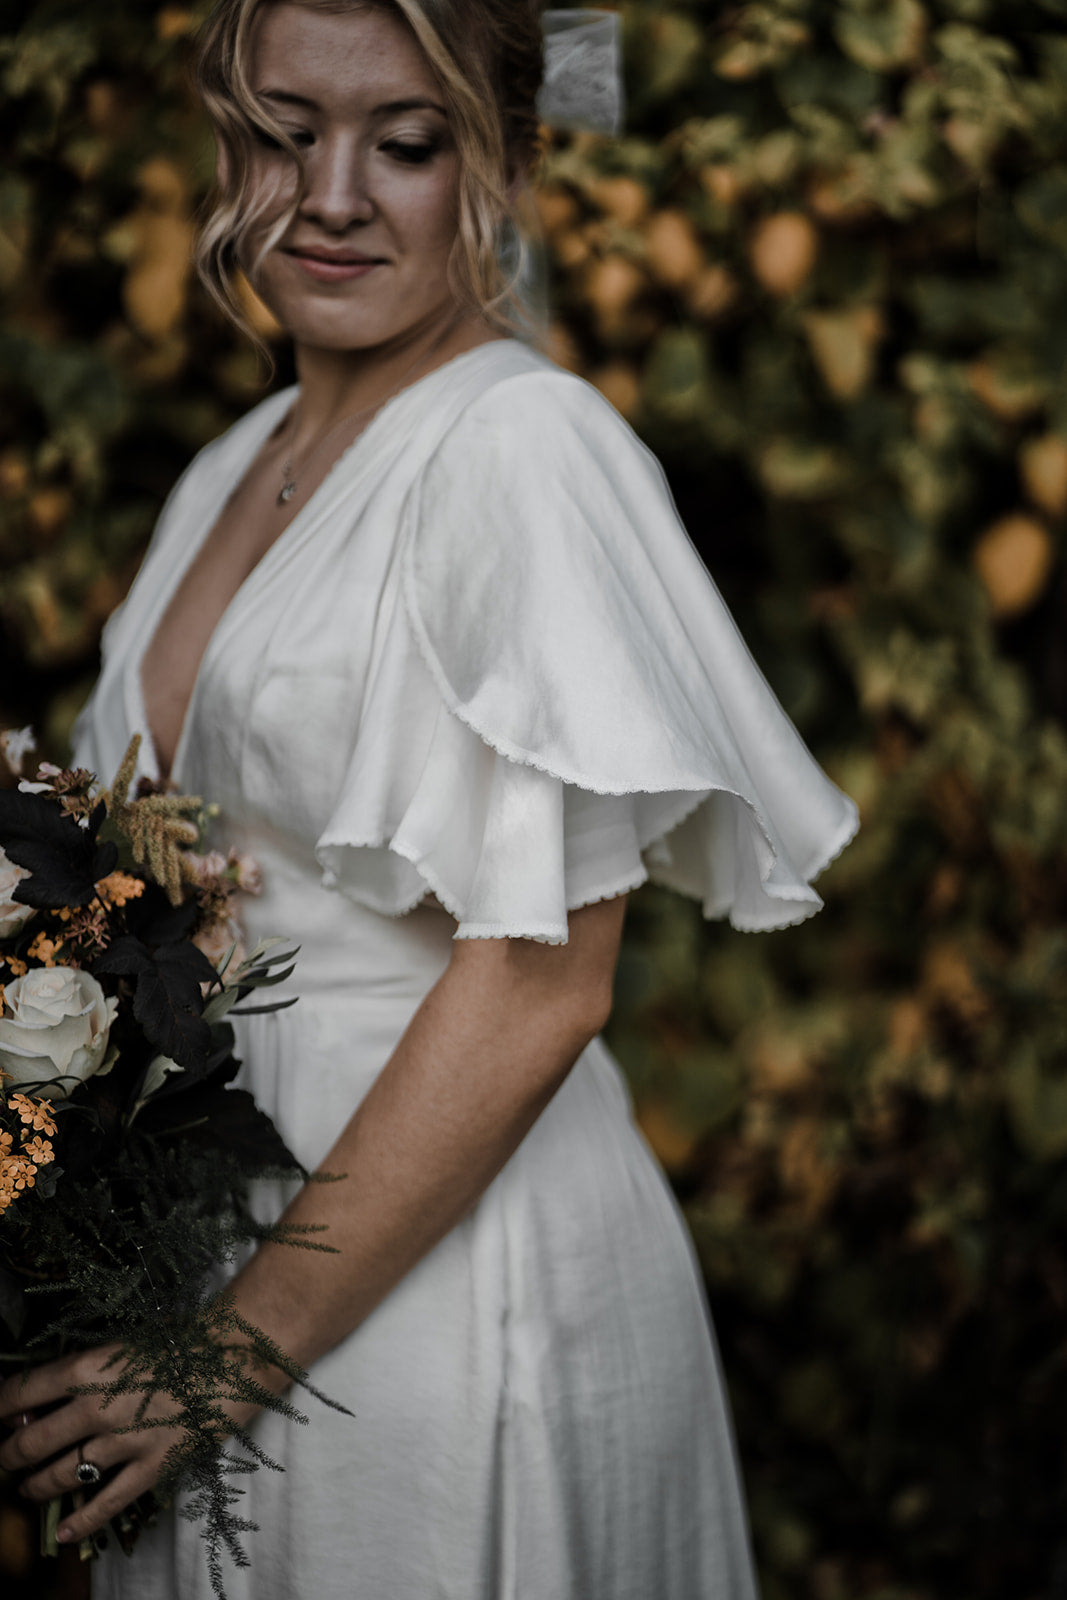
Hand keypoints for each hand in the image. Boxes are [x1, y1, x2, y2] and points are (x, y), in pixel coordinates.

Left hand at [0, 1345, 189, 1544]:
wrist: (237, 1354)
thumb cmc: (181, 1340)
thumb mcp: (124, 1345)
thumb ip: (85, 1371)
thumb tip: (44, 1399)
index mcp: (89, 1367)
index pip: (21, 1393)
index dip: (0, 1408)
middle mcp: (98, 1406)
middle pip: (31, 1443)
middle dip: (8, 1456)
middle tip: (4, 1460)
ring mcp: (124, 1441)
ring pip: (60, 1476)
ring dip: (35, 1487)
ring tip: (27, 1490)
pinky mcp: (152, 1466)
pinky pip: (107, 1503)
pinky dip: (82, 1522)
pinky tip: (65, 1532)